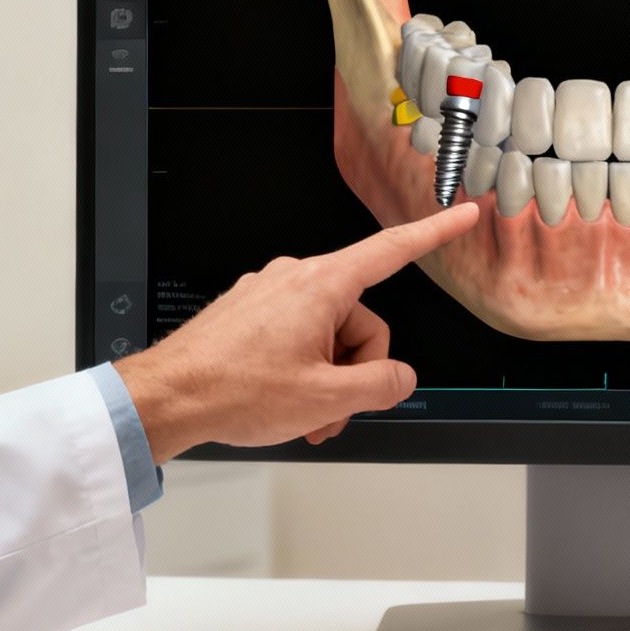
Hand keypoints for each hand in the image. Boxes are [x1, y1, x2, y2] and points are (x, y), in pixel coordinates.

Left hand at [117, 203, 479, 461]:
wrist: (167, 398)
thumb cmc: (234, 390)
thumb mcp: (326, 398)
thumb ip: (381, 385)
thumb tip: (400, 378)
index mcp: (321, 285)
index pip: (392, 250)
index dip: (434, 232)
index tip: (462, 215)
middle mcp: (295, 279)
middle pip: (360, 321)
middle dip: (356, 370)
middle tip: (333, 409)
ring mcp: (269, 294)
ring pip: (329, 336)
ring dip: (327, 380)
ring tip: (304, 415)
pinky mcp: (251, 313)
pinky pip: (298, 338)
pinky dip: (302, 373)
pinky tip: (285, 404)